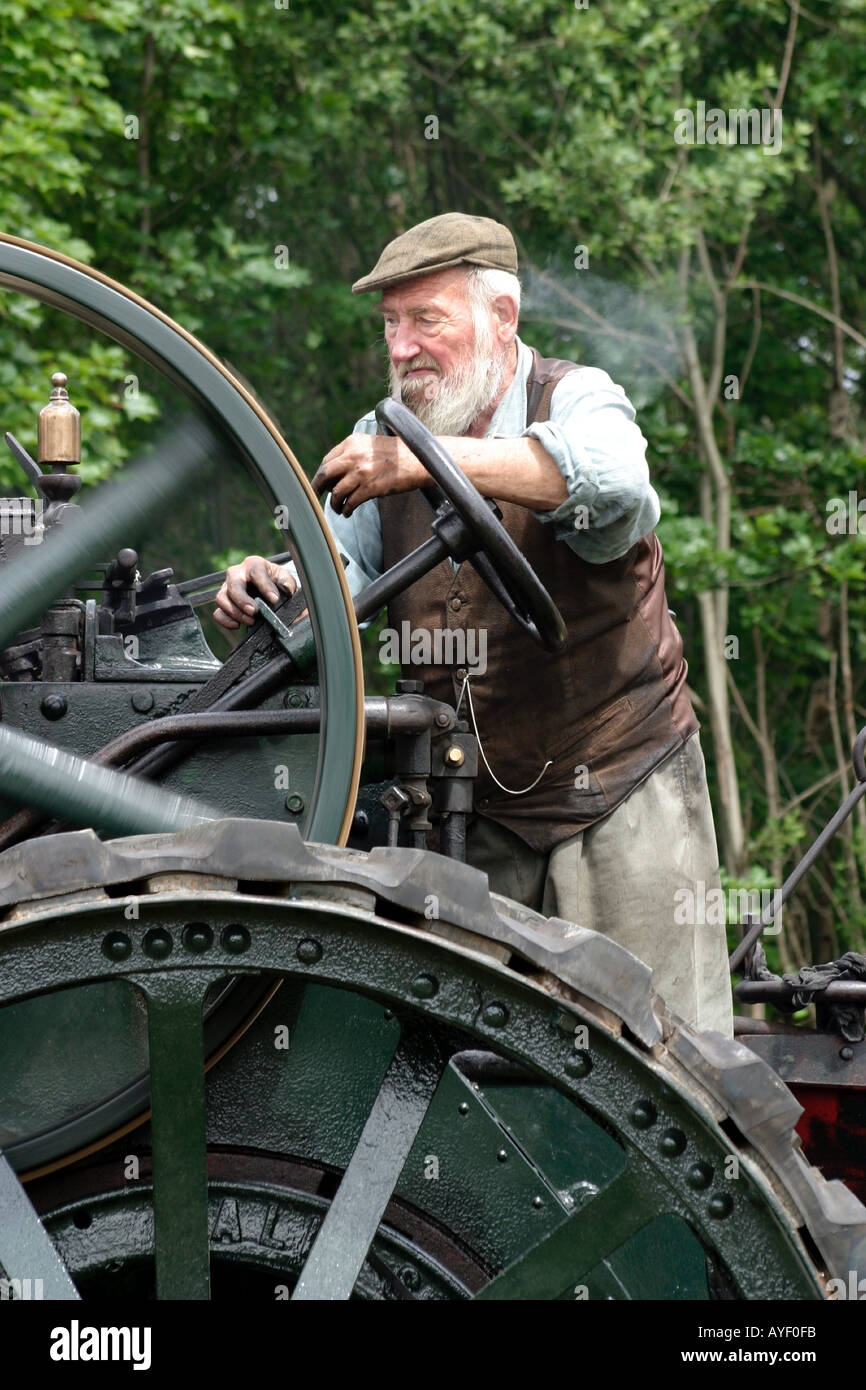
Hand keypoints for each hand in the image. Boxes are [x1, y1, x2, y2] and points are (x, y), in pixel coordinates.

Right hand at [213, 554, 296, 629]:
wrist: (269, 590)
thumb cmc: (277, 582)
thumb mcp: (285, 579)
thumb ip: (287, 582)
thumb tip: (286, 588)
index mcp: (254, 564)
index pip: (256, 573)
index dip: (265, 586)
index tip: (275, 600)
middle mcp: (237, 573)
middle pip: (233, 585)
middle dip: (243, 600)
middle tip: (255, 612)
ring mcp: (227, 588)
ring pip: (222, 598)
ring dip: (235, 612)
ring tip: (251, 621)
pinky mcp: (224, 603)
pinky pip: (218, 613)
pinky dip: (225, 620)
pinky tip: (237, 625)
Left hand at [312, 434, 428, 515]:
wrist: (419, 460)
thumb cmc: (397, 454)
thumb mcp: (371, 444)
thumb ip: (353, 452)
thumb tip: (337, 470)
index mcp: (352, 443)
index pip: (328, 461)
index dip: (322, 475)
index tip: (321, 484)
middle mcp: (353, 456)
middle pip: (325, 474)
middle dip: (317, 488)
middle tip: (316, 497)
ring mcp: (361, 472)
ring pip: (336, 492)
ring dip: (334, 504)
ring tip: (338, 509)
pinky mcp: (370, 488)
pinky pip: (350, 502)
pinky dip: (346, 510)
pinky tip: (348, 512)